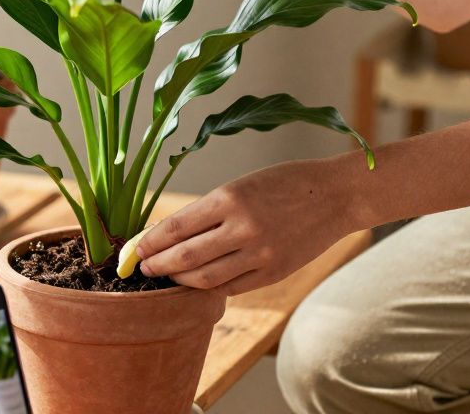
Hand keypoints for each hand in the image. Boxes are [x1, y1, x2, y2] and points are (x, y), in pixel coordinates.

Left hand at [136, 159, 354, 294]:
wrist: (336, 195)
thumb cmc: (285, 182)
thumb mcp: (242, 185)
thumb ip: (211, 211)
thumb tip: (171, 235)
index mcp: (230, 197)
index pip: (176, 227)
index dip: (149, 242)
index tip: (133, 249)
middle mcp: (243, 227)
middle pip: (185, 257)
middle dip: (157, 264)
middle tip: (142, 268)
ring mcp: (260, 253)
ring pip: (206, 278)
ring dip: (180, 280)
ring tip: (167, 276)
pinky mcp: (274, 272)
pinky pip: (232, 287)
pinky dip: (210, 287)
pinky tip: (198, 283)